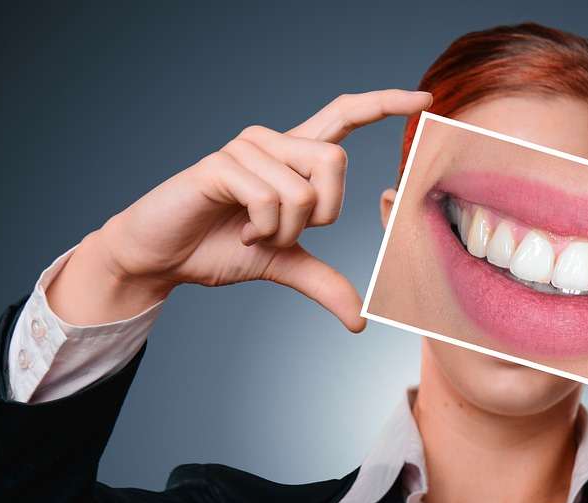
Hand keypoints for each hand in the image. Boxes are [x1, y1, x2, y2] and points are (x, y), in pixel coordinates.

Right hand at [46, 89, 432, 328]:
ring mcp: (245, 148)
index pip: (344, 113)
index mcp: (292, 155)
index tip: (426, 98)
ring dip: (284, 229)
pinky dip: (262, 228)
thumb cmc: (218, 248)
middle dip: (322, 213)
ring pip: (303, 188)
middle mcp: (272, 140)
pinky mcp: (220, 164)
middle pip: (335, 161)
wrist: (161, 259)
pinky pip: (270, 197)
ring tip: (253, 232)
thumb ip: (322, 281)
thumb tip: (359, 318)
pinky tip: (240, 230)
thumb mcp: (281, 265)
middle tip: (284, 233)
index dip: (384, 104)